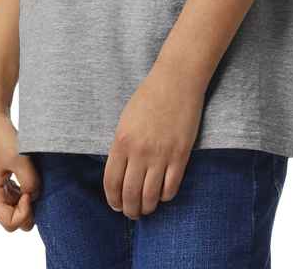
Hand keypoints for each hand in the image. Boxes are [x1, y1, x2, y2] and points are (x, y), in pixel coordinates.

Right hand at [0, 103, 40, 232]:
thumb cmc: (0, 135)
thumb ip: (30, 181)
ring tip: (32, 176)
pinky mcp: (1, 177)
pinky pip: (15, 193)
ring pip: (15, 206)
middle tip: (33, 184)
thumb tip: (35, 195)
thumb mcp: (18, 158)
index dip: (25, 212)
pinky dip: (24, 188)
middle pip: (13, 218)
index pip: (10, 224)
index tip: (30, 190)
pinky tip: (30, 172)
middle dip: (28, 208)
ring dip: (27, 197)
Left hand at [104, 63, 205, 218]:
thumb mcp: (126, 120)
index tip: (116, 205)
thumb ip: (122, 146)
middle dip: (130, 209)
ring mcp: (161, 154)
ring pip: (150, 196)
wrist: (176, 81)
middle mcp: (139, 151)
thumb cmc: (149, 96)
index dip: (113, 199)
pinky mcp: (180, 155)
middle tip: (132, 213)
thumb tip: (121, 173)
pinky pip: (171, 187)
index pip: (111, 182)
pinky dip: (165, 197)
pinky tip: (163, 194)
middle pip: (130, 194)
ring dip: (147, 207)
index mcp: (122, 141)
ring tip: (147, 208)